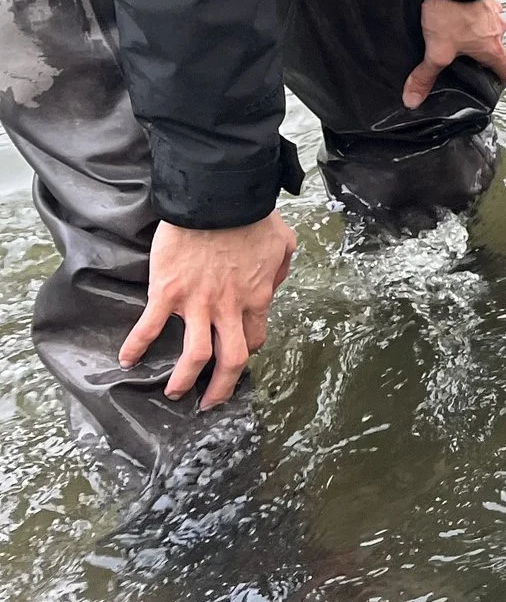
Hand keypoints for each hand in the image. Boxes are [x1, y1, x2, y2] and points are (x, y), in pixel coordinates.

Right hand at [120, 212, 298, 407]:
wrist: (218, 200)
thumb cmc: (251, 217)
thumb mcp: (283, 244)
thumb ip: (279, 271)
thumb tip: (271, 288)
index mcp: (256, 298)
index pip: (254, 338)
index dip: (247, 351)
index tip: (238, 355)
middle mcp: (229, 308)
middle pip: (231, 359)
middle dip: (222, 386)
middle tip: (211, 401)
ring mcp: (197, 304)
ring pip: (195, 355)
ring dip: (184, 379)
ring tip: (175, 392)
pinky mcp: (167, 293)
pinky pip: (150, 327)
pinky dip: (136, 347)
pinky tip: (126, 361)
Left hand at [402, 0, 505, 108]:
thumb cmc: (452, 14)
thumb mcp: (436, 50)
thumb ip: (425, 76)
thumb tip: (413, 100)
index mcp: (492, 49)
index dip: (498, 80)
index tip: (488, 82)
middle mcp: (499, 30)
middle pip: (496, 50)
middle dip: (481, 54)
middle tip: (461, 57)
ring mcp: (494, 12)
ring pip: (490, 29)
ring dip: (477, 32)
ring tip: (455, 32)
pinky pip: (482, 10)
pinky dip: (472, 14)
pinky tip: (456, 13)